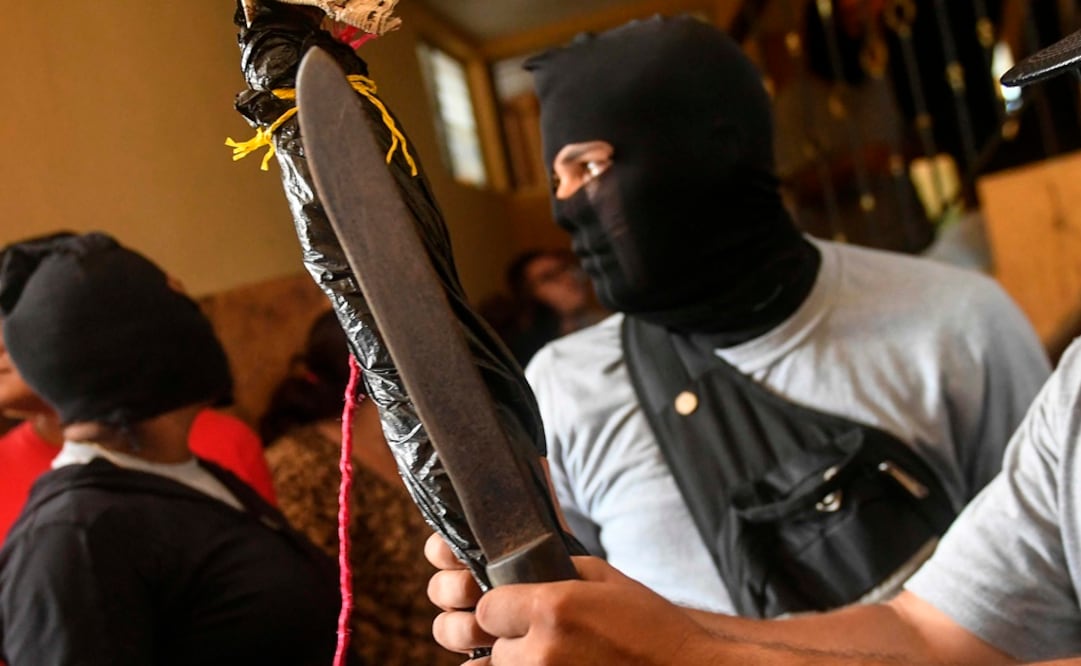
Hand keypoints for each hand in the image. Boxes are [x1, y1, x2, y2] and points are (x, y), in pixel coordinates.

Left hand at [425, 532, 716, 664]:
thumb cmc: (653, 627)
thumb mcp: (607, 579)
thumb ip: (558, 570)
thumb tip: (525, 570)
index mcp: (552, 609)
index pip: (486, 609)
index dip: (501, 609)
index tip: (515, 612)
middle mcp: (543, 652)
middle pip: (495, 648)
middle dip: (513, 643)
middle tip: (547, 640)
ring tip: (560, 660)